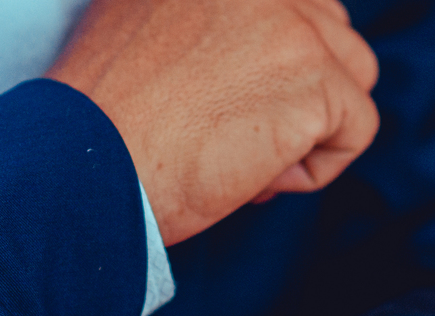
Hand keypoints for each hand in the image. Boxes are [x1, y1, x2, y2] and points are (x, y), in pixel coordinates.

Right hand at [46, 0, 378, 244]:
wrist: (79, 168)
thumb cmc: (98, 122)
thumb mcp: (140, 24)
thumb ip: (203, 18)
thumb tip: (251, 54)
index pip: (290, 8)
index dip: (267, 66)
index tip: (220, 106)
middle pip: (330, 35)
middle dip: (294, 95)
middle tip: (224, 138)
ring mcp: (293, 23)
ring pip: (351, 79)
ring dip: (306, 130)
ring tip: (237, 158)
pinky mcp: (315, 80)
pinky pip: (356, 131)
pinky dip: (312, 171)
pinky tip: (251, 179)